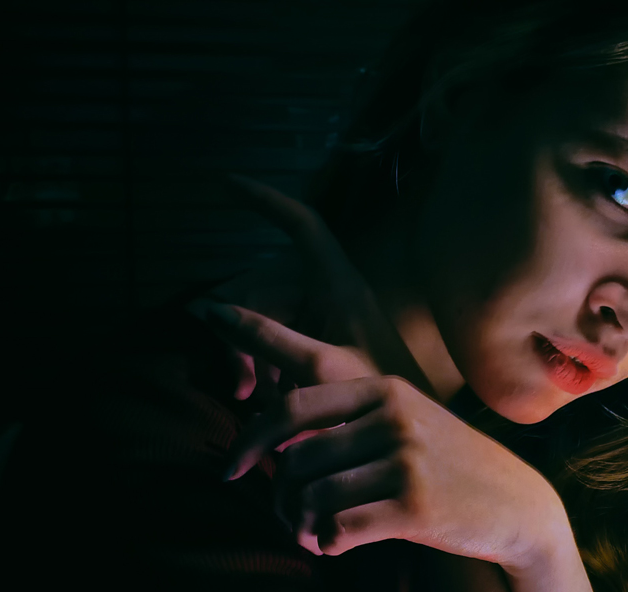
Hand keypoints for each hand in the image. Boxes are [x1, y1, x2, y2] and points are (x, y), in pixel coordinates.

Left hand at [203, 303, 584, 586]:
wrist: (514, 504)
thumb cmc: (442, 466)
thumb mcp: (401, 422)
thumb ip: (344, 420)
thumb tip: (272, 444)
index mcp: (380, 388)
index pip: (298, 385)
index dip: (250, 389)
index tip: (219, 394)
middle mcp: (390, 414)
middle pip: (290, 449)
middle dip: (268, 483)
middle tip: (267, 503)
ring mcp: (403, 457)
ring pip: (308, 493)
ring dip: (298, 522)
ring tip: (310, 531)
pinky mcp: (413, 504)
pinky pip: (336, 528)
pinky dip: (326, 543)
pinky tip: (335, 545)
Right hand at [217, 173, 434, 394]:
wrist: (416, 444)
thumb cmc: (382, 398)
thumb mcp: (319, 369)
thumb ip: (265, 338)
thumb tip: (211, 310)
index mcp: (339, 285)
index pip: (301, 223)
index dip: (264, 199)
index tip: (225, 184)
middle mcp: (331, 297)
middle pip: (266, 293)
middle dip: (241, 339)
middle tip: (240, 391)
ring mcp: (327, 324)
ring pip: (268, 329)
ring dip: (256, 368)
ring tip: (259, 408)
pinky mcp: (326, 352)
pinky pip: (282, 352)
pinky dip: (271, 378)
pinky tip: (272, 411)